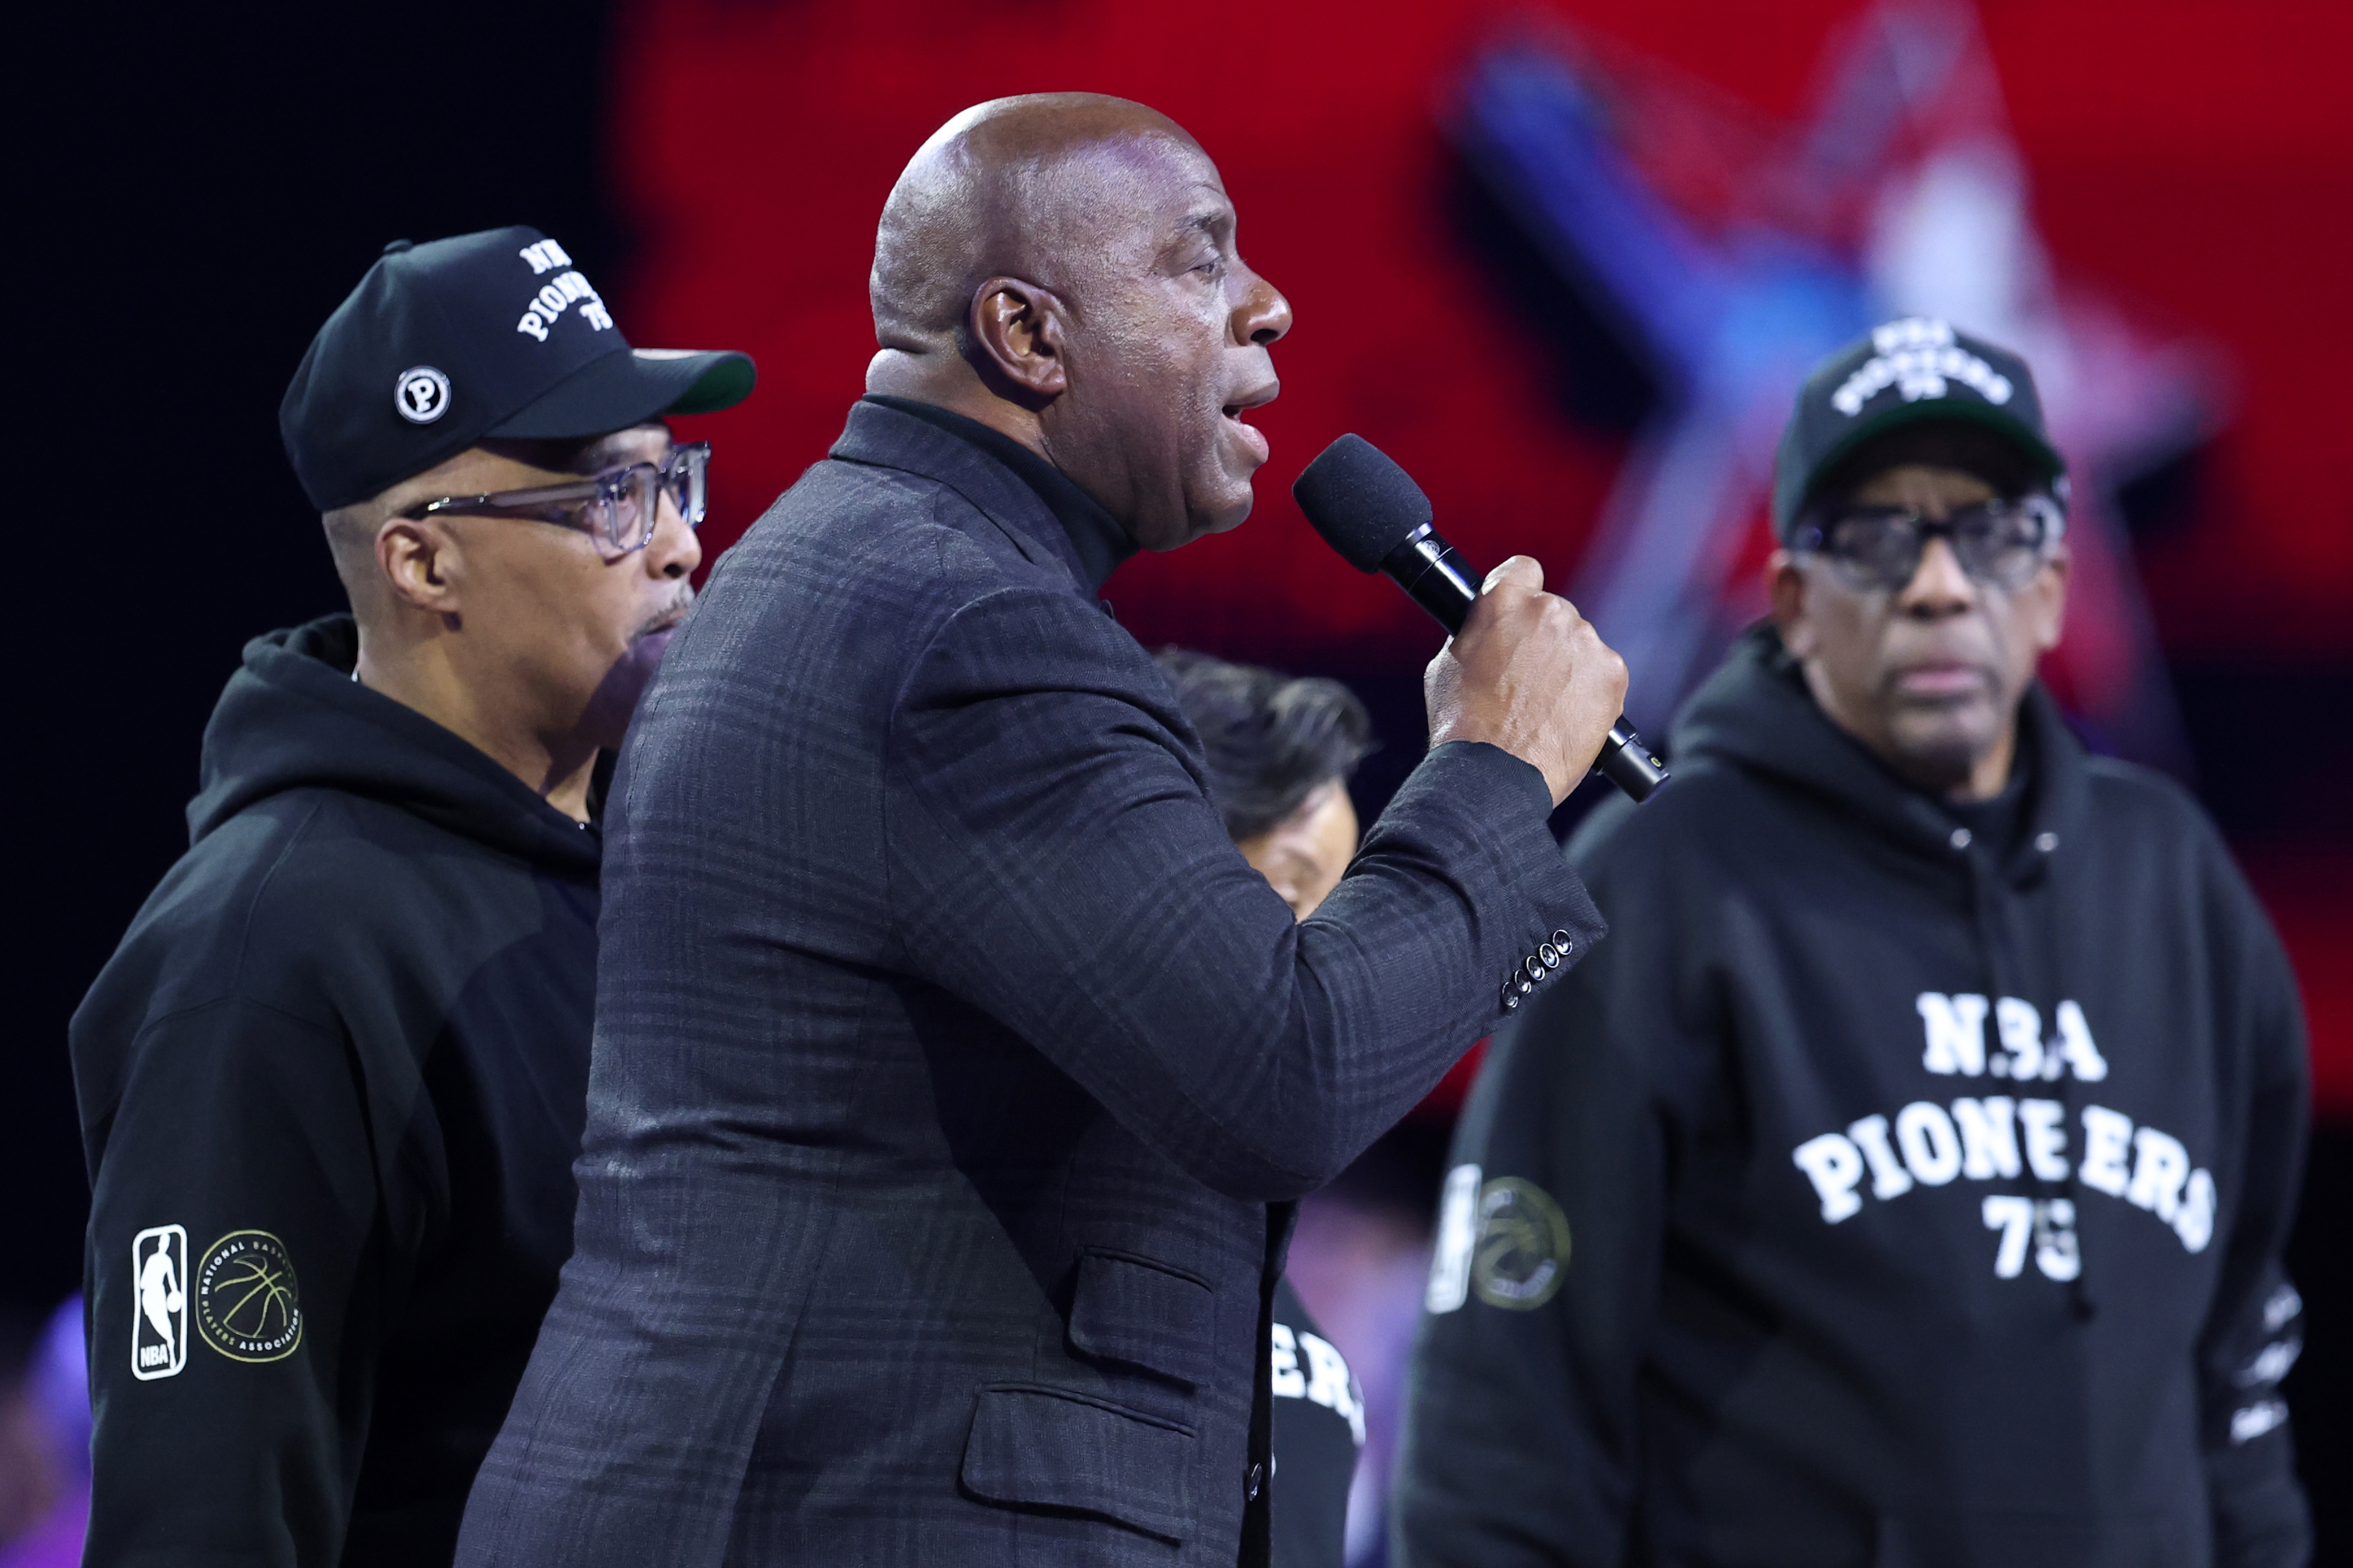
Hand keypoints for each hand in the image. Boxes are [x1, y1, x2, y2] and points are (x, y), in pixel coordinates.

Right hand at [1424, 556, 1629, 805]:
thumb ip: (1479, 633)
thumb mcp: (1448, 662)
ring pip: (1580, 645)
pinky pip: (1603, 673)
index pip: (1523, 569)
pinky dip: (1591, 693)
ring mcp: (1585, 641)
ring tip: (1546, 708)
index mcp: (1504, 599)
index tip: (1519, 616)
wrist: (1496, 771)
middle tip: (1526, 681)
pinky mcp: (1612, 672)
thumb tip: (1491, 631)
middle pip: (1554, 613)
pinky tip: (1567, 718)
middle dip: (1544, 641)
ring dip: (1569, 668)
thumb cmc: (1464, 723)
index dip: (1520, 592)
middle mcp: (1549, 610)